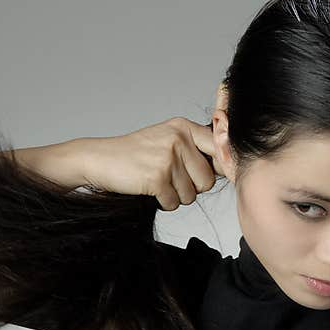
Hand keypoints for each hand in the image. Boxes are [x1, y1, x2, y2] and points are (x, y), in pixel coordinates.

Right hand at [81, 117, 222, 210]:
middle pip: (208, 180)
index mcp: (184, 127)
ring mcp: (167, 157)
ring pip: (192, 195)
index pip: (220, 148)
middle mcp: (178, 139)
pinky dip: (163, 202)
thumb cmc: (136, 154)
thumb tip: (230, 168)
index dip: (225, 167)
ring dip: (176, 196)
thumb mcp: (168, 140)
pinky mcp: (157, 177)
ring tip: (158, 181)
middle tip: (171, 179)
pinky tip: (150, 188)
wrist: (99, 159)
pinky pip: (175, 202)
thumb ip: (196, 149)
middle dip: (192, 187)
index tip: (226, 175)